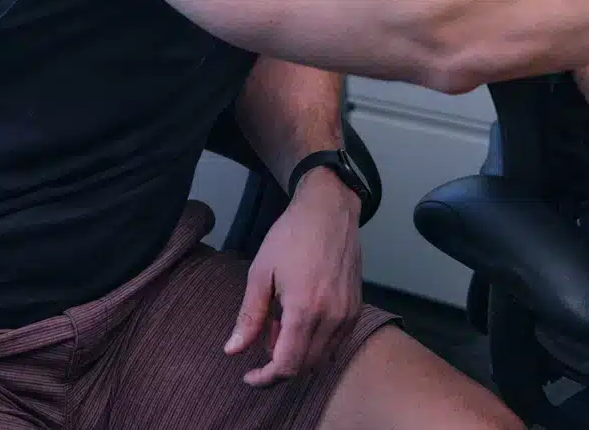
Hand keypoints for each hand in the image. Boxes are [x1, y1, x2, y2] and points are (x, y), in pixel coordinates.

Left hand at [225, 168, 362, 385]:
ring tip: (282, 321)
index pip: (287, 366)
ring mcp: (347, 313)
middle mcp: (332, 317)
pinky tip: (303, 316)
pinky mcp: (356, 307)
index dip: (265, 379)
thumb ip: (249, 317)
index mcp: (305, 310)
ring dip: (299, 352)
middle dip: (280, 363)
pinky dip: (317, 342)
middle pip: (305, 367)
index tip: (249, 376)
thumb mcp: (260, 273)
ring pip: (322, 357)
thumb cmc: (291, 236)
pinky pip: (336, 341)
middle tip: (264, 334)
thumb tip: (232, 350)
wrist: (329, 210)